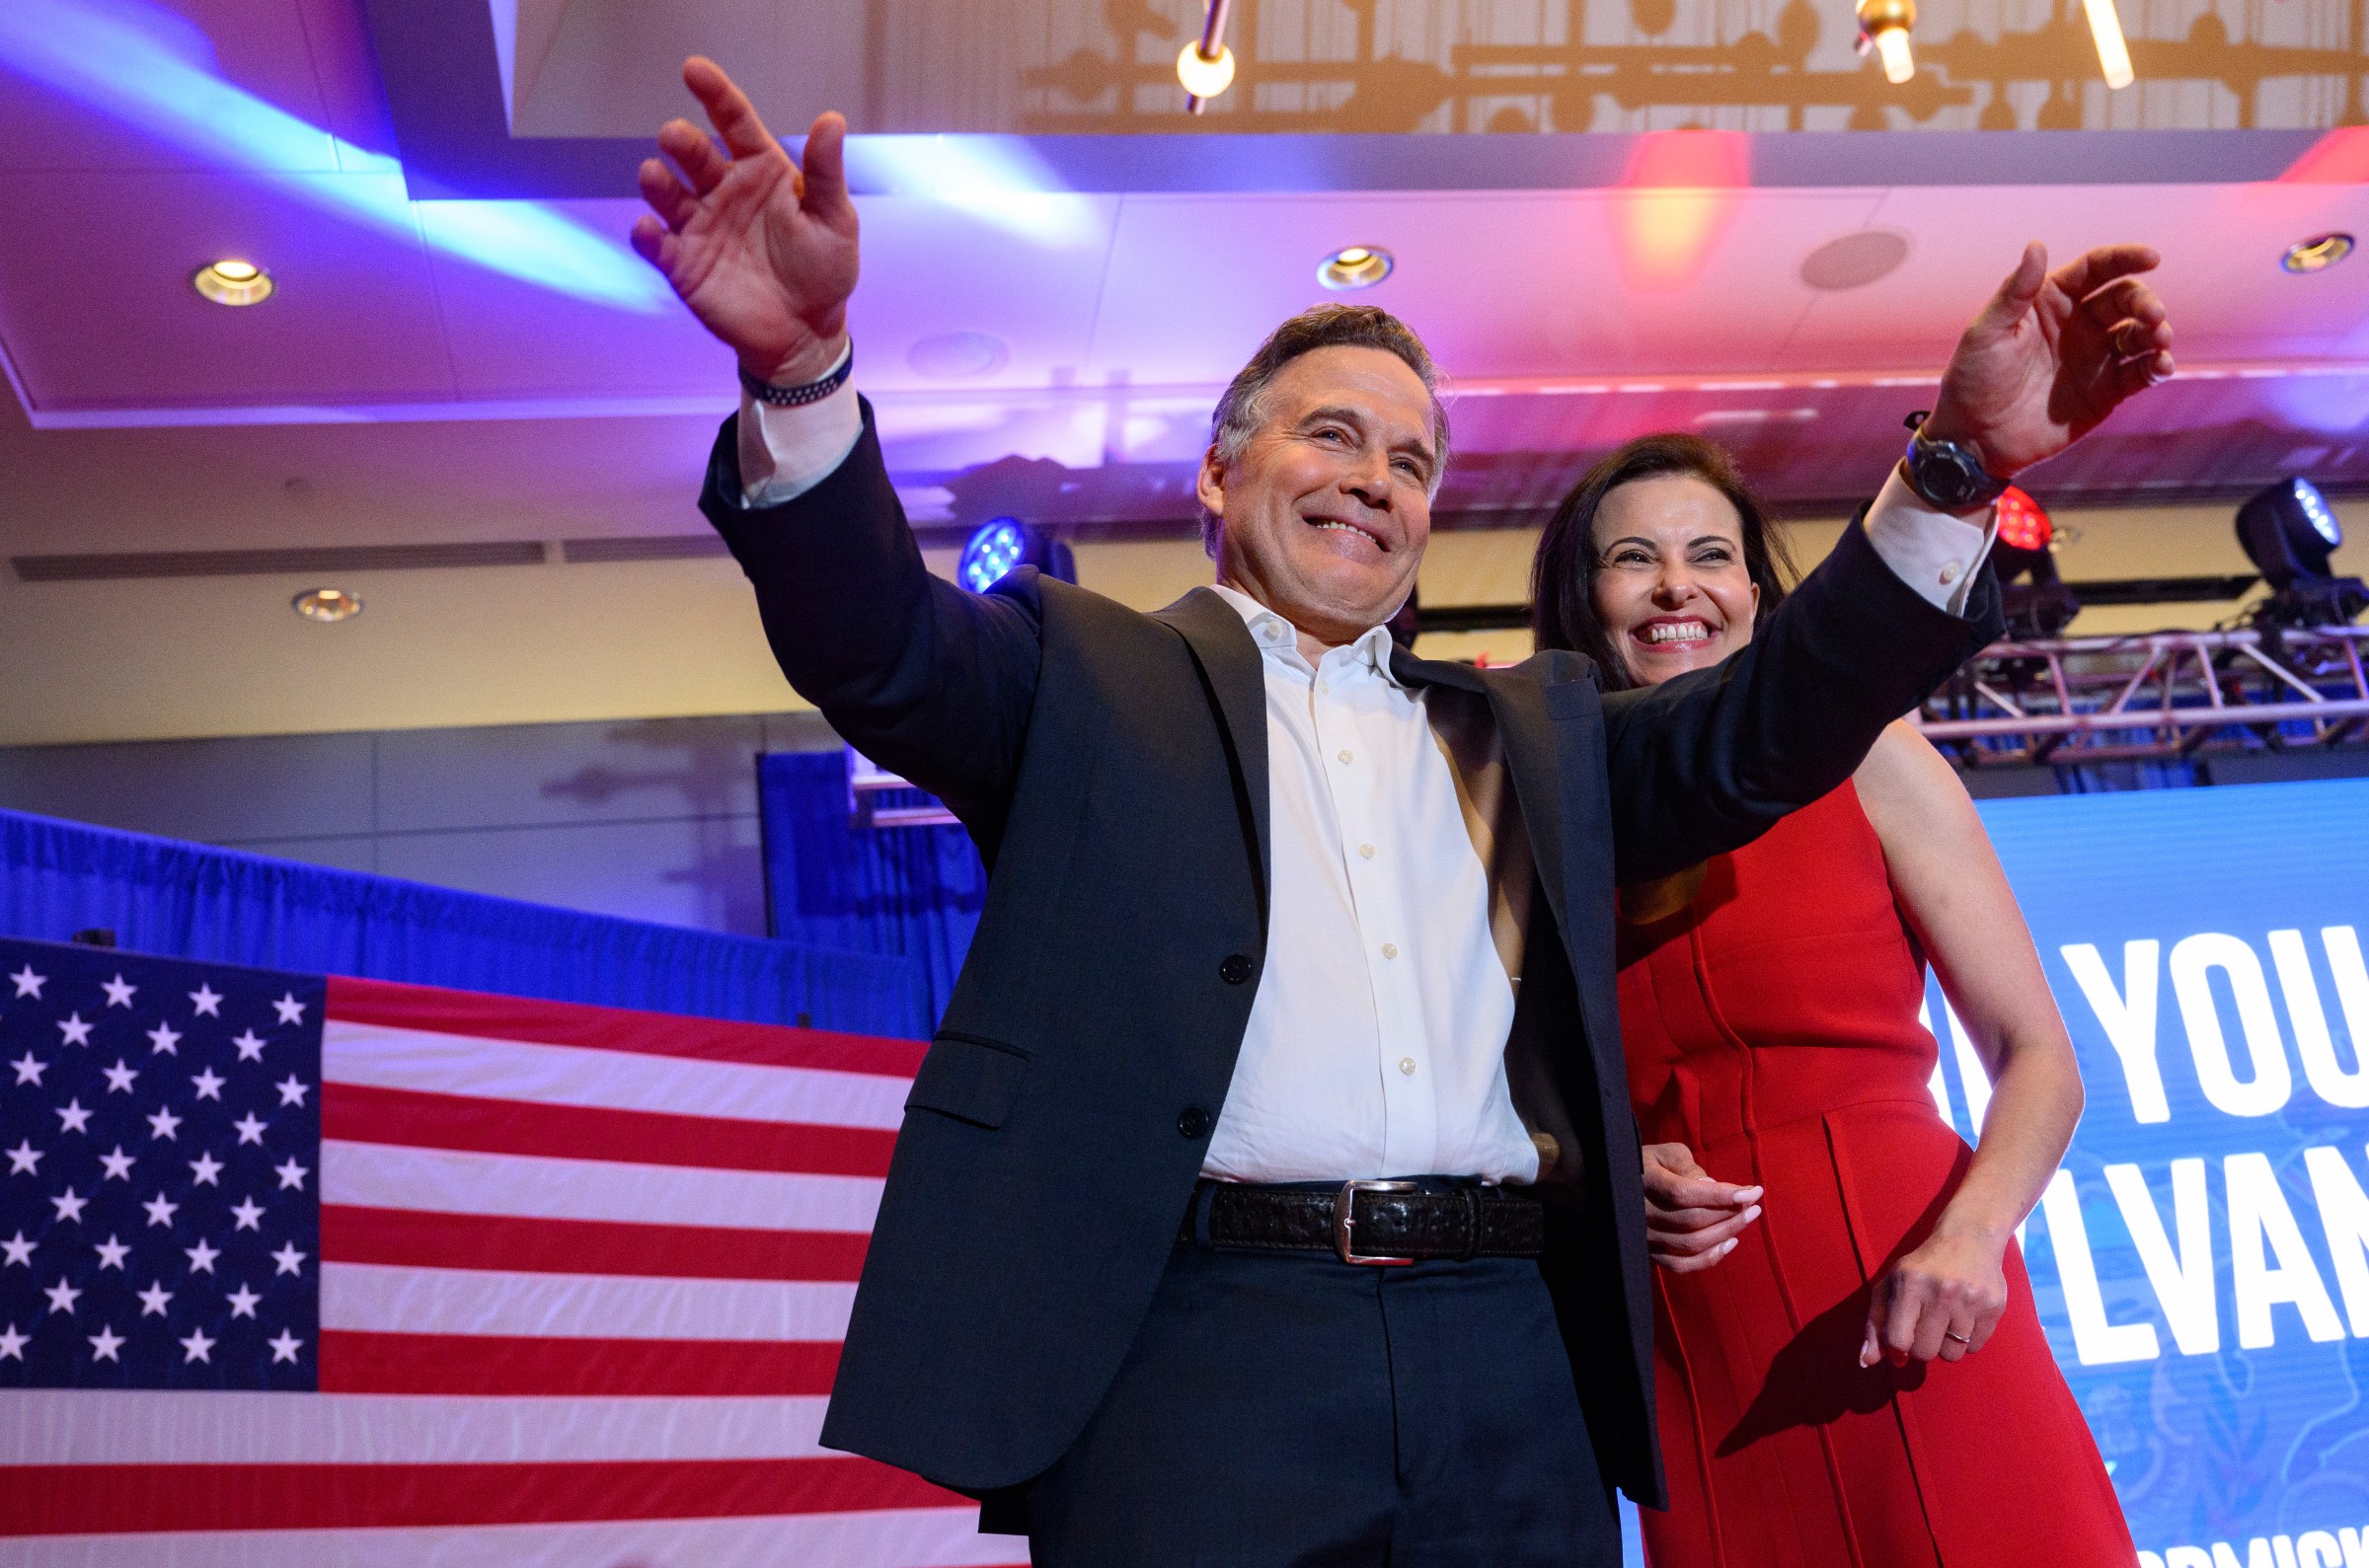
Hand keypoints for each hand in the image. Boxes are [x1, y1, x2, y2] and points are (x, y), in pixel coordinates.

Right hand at [631, 57, 859, 385]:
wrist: (806, 332)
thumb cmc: (824, 271)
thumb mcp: (834, 221)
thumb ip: (825, 173)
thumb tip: (831, 120)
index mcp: (761, 171)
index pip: (734, 123)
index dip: (715, 94)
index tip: (694, 70)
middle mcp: (724, 191)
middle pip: (694, 154)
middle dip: (681, 141)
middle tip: (677, 138)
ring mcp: (700, 226)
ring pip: (667, 193)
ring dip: (657, 182)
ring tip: (655, 176)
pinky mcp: (683, 264)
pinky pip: (656, 244)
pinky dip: (647, 235)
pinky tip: (648, 230)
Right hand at [1643, 1142, 1761, 1273]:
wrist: (1618, 1185)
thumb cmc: (1649, 1164)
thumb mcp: (1666, 1153)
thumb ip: (1688, 1166)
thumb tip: (1710, 1185)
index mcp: (1644, 1182)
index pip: (1683, 1193)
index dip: (1719, 1195)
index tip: (1751, 1191)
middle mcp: (1642, 1213)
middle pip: (1692, 1220)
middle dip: (1730, 1212)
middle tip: (1753, 1202)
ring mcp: (1645, 1237)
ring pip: (1691, 1243)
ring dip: (1726, 1232)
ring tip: (1749, 1217)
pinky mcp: (1651, 1253)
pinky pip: (1682, 1265)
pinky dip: (1710, 1258)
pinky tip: (1731, 1243)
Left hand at [1859, 1225, 2008, 1366]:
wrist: (1969, 1238)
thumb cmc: (1922, 1267)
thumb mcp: (1891, 1285)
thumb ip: (1875, 1324)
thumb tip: (1866, 1362)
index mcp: (1910, 1283)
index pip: (1898, 1340)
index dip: (1896, 1350)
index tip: (1900, 1345)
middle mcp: (1941, 1291)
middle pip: (1925, 1352)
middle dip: (1921, 1348)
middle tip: (1924, 1328)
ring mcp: (1970, 1300)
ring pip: (1952, 1355)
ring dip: (1945, 1345)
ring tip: (1945, 1321)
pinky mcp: (1994, 1307)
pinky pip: (1975, 1348)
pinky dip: (1967, 1341)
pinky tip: (1964, 1318)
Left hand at [1922, 242, 2174, 478]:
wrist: (1974, 440)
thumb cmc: (1972, 381)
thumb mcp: (1986, 333)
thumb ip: (2015, 292)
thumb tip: (2037, 245)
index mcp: (2051, 301)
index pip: (2096, 269)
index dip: (2125, 258)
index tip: (2152, 258)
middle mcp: (2079, 324)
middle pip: (2125, 299)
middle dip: (2145, 302)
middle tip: (2153, 316)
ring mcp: (2094, 357)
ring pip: (2140, 333)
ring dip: (2157, 332)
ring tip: (2160, 340)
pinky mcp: (2106, 391)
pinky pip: (2141, 372)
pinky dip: (2158, 366)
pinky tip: (2161, 366)